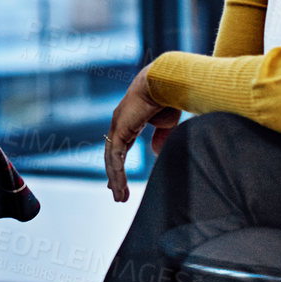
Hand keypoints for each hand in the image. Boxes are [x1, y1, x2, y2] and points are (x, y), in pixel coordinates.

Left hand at [104, 65, 178, 201]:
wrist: (165, 83)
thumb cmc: (168, 98)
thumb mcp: (166, 123)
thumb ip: (160, 138)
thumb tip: (154, 153)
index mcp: (129, 121)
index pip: (121, 146)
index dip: (120, 162)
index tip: (119, 178)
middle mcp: (119, 124)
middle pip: (113, 155)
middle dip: (114, 175)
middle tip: (115, 192)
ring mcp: (117, 126)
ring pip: (112, 159)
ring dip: (115, 179)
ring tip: (119, 197)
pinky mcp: (119, 130)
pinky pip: (115, 156)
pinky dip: (116, 173)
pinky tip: (118, 186)